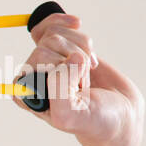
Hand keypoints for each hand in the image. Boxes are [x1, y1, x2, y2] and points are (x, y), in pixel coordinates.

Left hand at [13, 11, 144, 145]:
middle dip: (75, 61)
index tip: (78, 88)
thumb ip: (60, 89)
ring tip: (88, 71)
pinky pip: (54, 24)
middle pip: (45, 45)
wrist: (121, 114)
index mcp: (24, 93)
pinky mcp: (60, 48)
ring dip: (81, 49)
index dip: (61, 69)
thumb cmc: (94, 121)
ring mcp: (46, 60)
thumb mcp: (72, 115)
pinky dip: (73, 29)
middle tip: (85, 84)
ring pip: (54, 33)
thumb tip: (71, 56)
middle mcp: (31, 76)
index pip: (32, 63)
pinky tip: (81, 33)